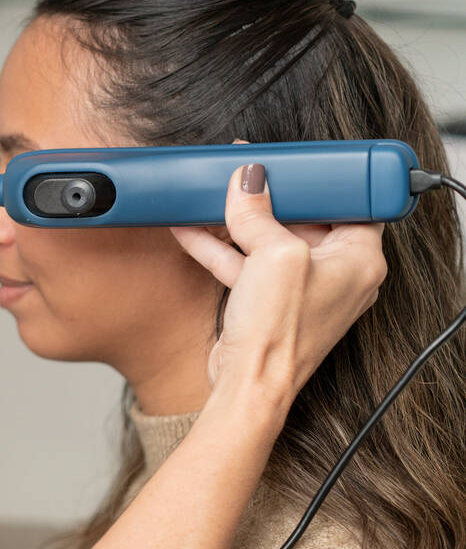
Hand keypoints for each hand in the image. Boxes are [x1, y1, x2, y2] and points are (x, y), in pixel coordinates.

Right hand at [171, 163, 386, 409]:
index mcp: (358, 259)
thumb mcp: (274, 256)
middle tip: (246, 171)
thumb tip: (249, 179)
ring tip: (211, 192)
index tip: (294, 162)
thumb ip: (259, 213)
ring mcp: (300, 289)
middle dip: (269, 196)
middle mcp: (335, 274)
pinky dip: (220, 245)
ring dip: (237, 219)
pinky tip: (191, 227)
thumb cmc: (280, 334)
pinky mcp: (268, 303)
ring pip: (268, 240)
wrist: (249, 386)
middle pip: (303, 218)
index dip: (322, 180)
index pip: (350, 203)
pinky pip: (245, 263)